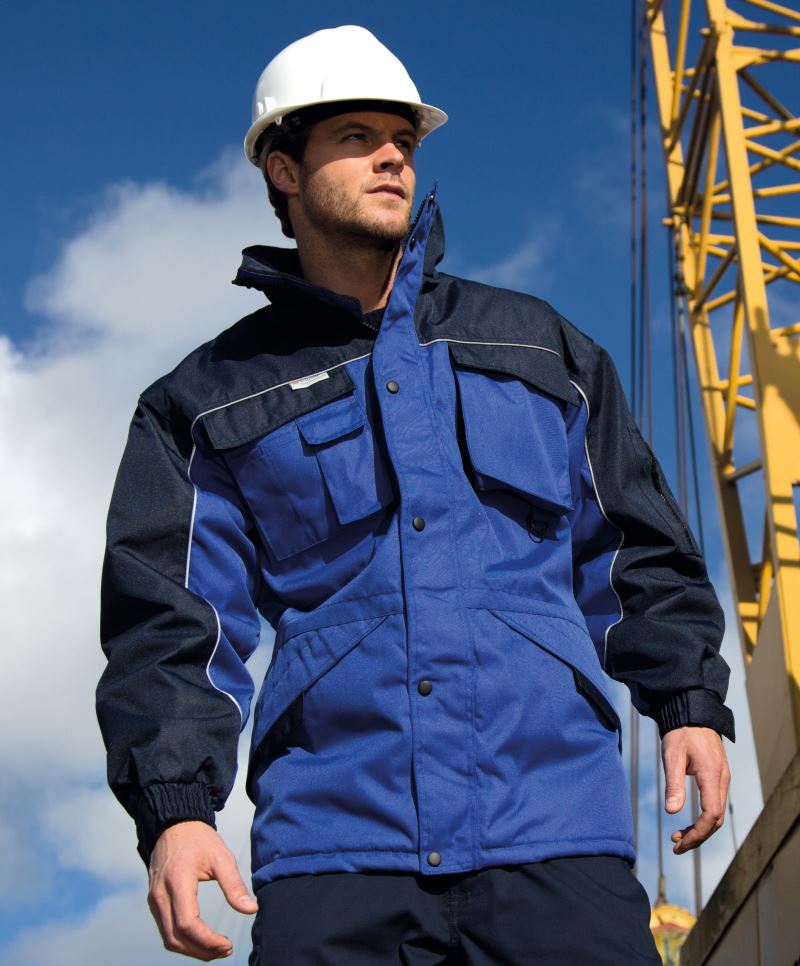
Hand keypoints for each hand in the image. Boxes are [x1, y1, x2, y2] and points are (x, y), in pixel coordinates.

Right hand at [147, 820, 257, 960]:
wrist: (174, 825)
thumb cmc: (199, 840)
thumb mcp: (221, 857)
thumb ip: (234, 885)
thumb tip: (251, 910)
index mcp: (177, 881)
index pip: (188, 923)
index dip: (208, 941)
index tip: (228, 944)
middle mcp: (160, 894)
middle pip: (176, 938)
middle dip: (202, 951)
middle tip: (226, 950)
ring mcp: (154, 900)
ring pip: (169, 938)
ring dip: (193, 949)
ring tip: (217, 949)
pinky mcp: (154, 902)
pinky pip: (166, 930)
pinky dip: (184, 940)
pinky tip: (202, 939)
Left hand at [661, 726, 730, 854]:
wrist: (693, 713)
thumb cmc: (681, 732)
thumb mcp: (672, 756)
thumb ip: (673, 784)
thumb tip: (672, 811)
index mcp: (712, 776)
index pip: (711, 815)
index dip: (697, 833)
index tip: (679, 842)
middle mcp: (722, 780)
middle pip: (715, 819)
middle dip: (697, 836)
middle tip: (676, 846)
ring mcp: (722, 779)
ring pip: (715, 814)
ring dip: (699, 829)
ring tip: (677, 837)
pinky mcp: (717, 778)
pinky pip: (714, 804)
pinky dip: (702, 818)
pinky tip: (687, 822)